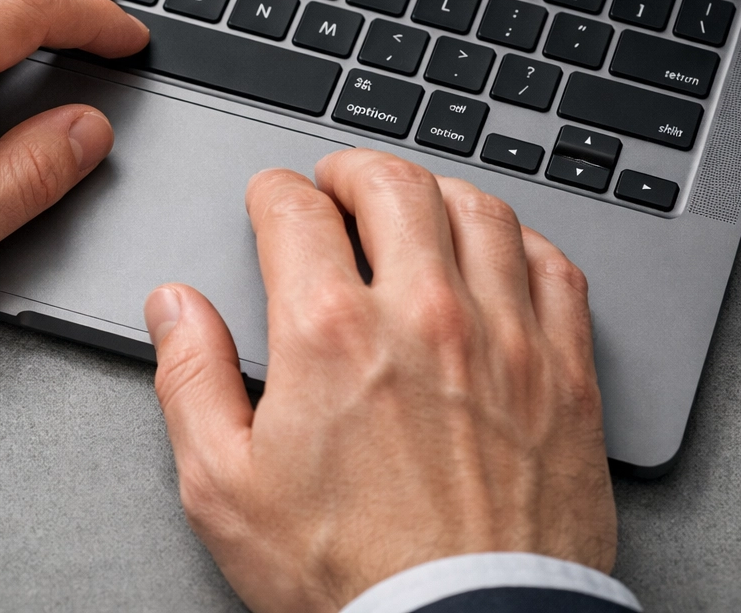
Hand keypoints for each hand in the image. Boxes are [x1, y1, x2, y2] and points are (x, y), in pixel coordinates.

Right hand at [143, 148, 615, 612]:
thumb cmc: (350, 577)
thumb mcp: (224, 487)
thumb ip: (191, 378)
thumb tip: (175, 306)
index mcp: (331, 332)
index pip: (297, 208)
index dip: (274, 191)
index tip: (272, 199)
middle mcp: (424, 315)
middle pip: (394, 183)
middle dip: (354, 168)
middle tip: (339, 182)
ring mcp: (505, 339)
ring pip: (479, 210)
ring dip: (436, 191)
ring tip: (415, 204)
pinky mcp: (565, 374)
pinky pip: (555, 267)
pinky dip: (520, 241)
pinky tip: (499, 253)